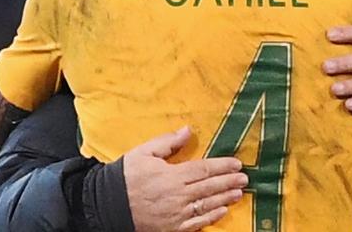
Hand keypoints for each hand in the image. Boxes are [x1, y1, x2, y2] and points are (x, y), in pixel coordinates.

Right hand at [123, 126, 247, 231]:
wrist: (107, 206)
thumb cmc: (126, 176)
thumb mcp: (144, 152)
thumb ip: (168, 142)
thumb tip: (188, 130)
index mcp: (172, 175)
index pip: (204, 169)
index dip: (223, 166)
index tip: (237, 163)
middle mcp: (178, 196)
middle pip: (209, 187)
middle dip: (229, 182)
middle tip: (244, 178)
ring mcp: (175, 214)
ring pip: (206, 206)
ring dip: (224, 199)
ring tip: (239, 193)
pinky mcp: (171, 228)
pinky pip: (196, 224)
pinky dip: (211, 218)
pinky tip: (222, 212)